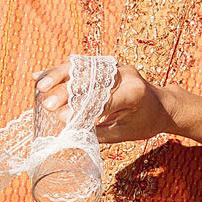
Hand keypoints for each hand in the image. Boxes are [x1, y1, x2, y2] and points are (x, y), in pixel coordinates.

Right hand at [36, 60, 170, 142]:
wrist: (161, 104)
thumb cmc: (145, 122)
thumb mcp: (126, 133)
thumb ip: (100, 133)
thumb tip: (72, 135)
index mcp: (134, 92)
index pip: (103, 99)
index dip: (81, 109)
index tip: (61, 119)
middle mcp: (124, 74)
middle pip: (90, 80)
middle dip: (66, 92)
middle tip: (47, 106)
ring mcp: (115, 67)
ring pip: (82, 68)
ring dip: (59, 76)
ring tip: (39, 86)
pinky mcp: (106, 66)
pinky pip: (81, 67)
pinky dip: (61, 72)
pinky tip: (41, 76)